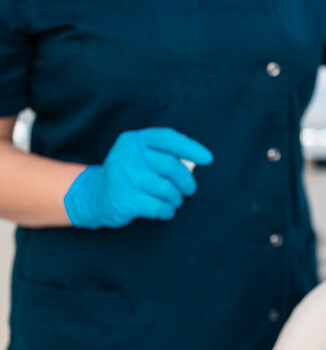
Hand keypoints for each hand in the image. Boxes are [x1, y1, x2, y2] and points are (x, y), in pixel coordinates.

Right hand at [64, 128, 213, 228]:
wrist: (94, 196)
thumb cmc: (129, 175)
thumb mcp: (140, 157)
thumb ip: (164, 155)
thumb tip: (196, 162)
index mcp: (134, 140)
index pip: (168, 138)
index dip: (191, 148)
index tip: (208, 159)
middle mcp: (128, 155)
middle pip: (172, 166)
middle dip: (186, 181)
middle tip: (188, 190)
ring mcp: (124, 177)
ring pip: (168, 189)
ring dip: (176, 198)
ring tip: (173, 200)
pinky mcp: (125, 199)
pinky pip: (159, 207)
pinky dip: (167, 211)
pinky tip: (164, 210)